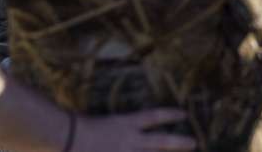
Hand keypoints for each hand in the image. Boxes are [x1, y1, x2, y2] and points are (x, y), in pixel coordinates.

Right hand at [71, 108, 196, 150]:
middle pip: (161, 141)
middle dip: (179, 142)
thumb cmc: (77, 127)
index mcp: (125, 124)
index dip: (169, 115)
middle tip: (195, 142)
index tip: (184, 113)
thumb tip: (128, 129)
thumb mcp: (100, 123)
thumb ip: (115, 128)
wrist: (66, 137)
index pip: (153, 117)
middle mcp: (130, 141)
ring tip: (189, 151)